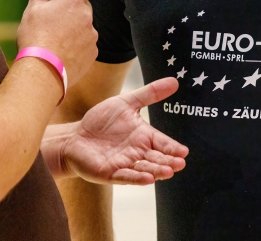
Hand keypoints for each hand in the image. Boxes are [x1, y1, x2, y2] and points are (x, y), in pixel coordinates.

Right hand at [17, 0, 97, 85]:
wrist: (42, 73)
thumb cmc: (35, 39)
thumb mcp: (33, 9)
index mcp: (73, 2)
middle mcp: (87, 17)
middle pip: (84, 6)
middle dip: (73, 10)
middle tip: (54, 21)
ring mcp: (92, 36)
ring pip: (85, 26)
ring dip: (75, 29)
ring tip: (56, 40)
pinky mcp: (93, 53)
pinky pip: (87, 44)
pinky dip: (78, 46)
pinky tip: (62, 52)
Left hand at [60, 77, 187, 184]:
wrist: (75, 137)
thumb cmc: (101, 121)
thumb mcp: (126, 103)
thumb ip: (150, 94)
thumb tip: (174, 81)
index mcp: (143, 137)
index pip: (162, 143)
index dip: (172, 148)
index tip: (184, 152)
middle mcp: (137, 153)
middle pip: (156, 159)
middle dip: (168, 162)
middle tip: (180, 164)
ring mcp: (124, 164)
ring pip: (144, 169)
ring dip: (156, 171)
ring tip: (168, 172)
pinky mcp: (110, 173)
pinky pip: (125, 176)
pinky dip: (136, 178)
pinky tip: (148, 179)